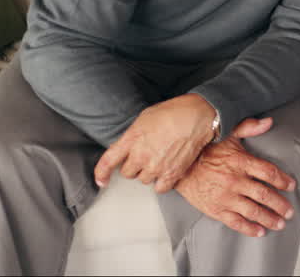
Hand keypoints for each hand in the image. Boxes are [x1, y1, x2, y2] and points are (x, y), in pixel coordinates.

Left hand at [95, 93, 217, 192]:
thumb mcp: (145, 118)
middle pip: (127, 173)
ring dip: (149, 173)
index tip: (101, 180)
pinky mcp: (172, 173)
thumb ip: (132, 136)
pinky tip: (167, 171)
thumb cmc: (174, 112)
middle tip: (146, 155)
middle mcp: (141, 155)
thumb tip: (129, 148)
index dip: (101, 174)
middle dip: (134, 166)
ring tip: (161, 158)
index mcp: (131, 139)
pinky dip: (162, 182)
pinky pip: (160, 188)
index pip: (107, 162)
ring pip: (144, 180)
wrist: (198, 115)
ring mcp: (156, 166)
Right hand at [174, 117, 297, 237]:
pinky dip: (249, 228)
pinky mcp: (215, 209)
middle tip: (290, 211)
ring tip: (280, 223)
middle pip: (264, 195)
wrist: (179, 167)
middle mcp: (235, 181)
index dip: (283, 180)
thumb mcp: (227, 134)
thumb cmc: (205, 150)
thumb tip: (269, 121)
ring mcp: (225, 197)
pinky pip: (235, 222)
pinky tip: (260, 231)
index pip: (268, 173)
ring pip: (253, 211)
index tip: (291, 185)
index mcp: (240, 162)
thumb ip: (249, 127)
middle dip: (280, 204)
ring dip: (269, 218)